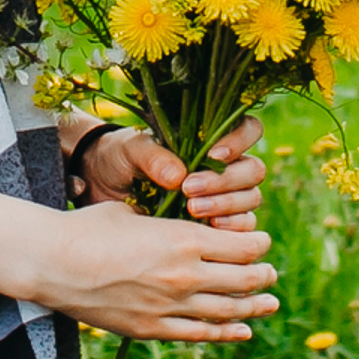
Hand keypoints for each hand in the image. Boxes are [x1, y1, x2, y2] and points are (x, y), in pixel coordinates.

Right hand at [28, 200, 276, 342]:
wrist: (53, 263)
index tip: (263, 243)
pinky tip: (241, 330)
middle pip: (242, 281)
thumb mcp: (134, 213)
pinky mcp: (152, 329)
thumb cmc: (90, 227)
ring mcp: (169, 307)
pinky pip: (199, 334)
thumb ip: (166, 226)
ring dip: (253, 307)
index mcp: (181, 239)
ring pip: (227, 311)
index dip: (257, 245)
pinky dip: (226, 332)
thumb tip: (183, 230)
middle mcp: (184, 275)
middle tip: (271, 274)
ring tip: (269, 304)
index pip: (239, 247)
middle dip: (262, 276)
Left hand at [80, 114, 264, 226]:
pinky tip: (208, 229)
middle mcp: (225, 166)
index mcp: (211, 136)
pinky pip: (242, 228)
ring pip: (251, 199)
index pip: (249, 129)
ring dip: (227, 206)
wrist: (105, 187)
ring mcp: (226, 195)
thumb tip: (177, 176)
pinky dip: (230, 229)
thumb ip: (152, 155)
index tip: (215, 154)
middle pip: (253, 170)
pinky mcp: (219, 223)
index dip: (241, 140)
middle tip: (190, 190)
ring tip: (193, 209)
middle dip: (227, 181)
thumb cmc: (122, 158)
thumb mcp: (130, 149)